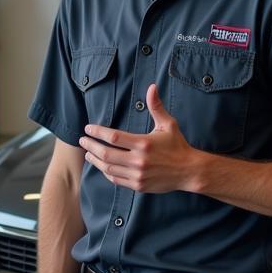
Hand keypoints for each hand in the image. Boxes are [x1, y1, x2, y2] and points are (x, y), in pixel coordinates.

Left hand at [79, 83, 195, 192]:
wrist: (189, 171)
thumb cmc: (178, 145)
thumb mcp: (168, 124)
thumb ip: (156, 107)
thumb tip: (151, 87)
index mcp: (144, 143)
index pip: (113, 137)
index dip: (97, 132)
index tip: (88, 128)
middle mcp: (139, 160)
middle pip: (106, 153)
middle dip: (90, 146)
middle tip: (82, 140)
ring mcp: (138, 174)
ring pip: (108, 168)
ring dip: (95, 160)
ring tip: (87, 153)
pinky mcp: (138, 185)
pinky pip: (116, 179)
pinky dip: (106, 172)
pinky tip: (102, 165)